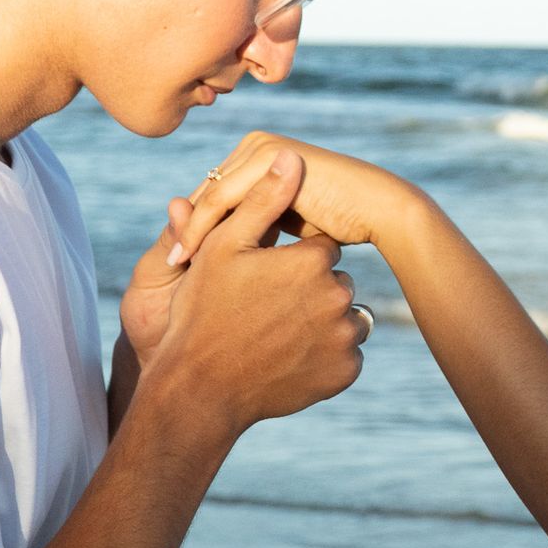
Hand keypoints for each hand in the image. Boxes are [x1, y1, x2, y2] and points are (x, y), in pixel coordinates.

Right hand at [126, 149, 368, 429]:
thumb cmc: (203, 312)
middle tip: (267, 307)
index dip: (290, 260)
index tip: (264, 277)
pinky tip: (290, 357)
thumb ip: (262, 200)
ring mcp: (344, 338)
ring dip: (319, 321)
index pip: (319, 247)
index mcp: (312, 261)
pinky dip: (324, 354)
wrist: (201, 391)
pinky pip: (344, 353)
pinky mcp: (345, 373)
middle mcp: (337, 297)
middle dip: (307, 289)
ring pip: (341, 316)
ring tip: (277, 333)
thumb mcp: (225, 248)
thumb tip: (289, 155)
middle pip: (332, 281)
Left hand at [164, 131, 432, 266]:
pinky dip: (202, 229)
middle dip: (186, 230)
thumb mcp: (285, 222)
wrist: (377, 210)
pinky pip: (221, 200)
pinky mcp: (265, 158)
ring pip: (209, 197)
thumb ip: (255, 224)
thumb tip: (216, 243)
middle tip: (165, 268)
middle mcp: (254, 145)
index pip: (215, 196)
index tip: (176, 266)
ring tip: (172, 268)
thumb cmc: (338, 223)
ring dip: (188, 232)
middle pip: (207, 194)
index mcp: (256, 155)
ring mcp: (259, 148)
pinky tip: (192, 259)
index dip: (194, 230)